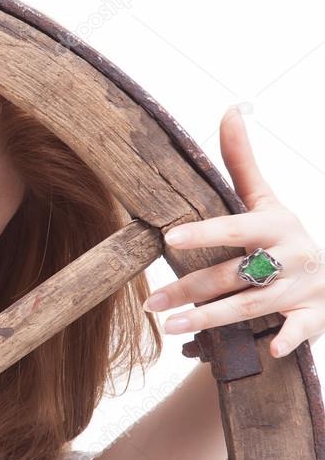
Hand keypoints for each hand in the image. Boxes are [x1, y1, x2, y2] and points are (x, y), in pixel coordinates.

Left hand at [142, 106, 323, 358]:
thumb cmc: (281, 235)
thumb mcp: (266, 200)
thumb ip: (242, 162)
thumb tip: (230, 109)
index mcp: (275, 225)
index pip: (235, 227)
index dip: (204, 233)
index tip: (170, 239)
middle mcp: (291, 256)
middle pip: (234, 274)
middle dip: (191, 289)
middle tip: (152, 304)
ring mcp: (304, 288)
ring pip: (253, 306)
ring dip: (212, 319)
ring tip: (171, 326)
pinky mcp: (315, 317)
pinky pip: (301, 330)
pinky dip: (288, 339)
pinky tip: (268, 349)